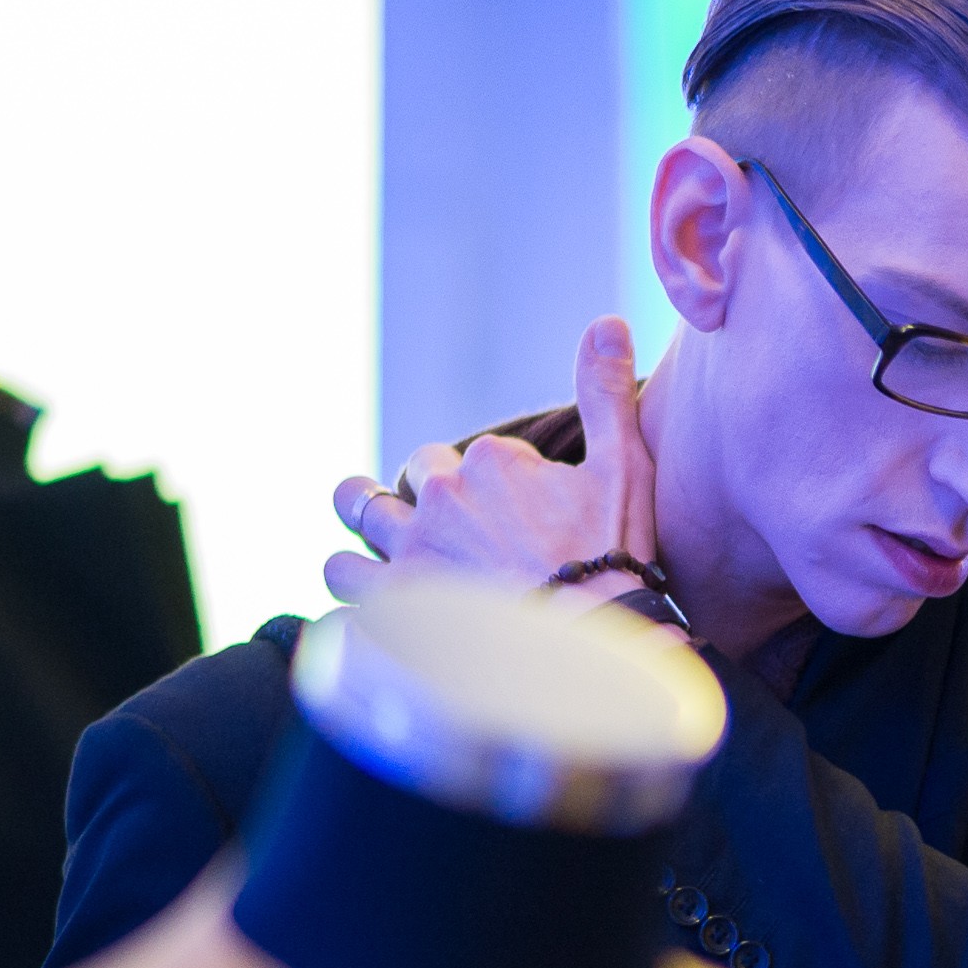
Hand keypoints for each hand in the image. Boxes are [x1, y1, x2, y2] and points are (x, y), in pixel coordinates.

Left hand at [325, 316, 658, 604]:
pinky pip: (341, 585)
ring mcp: (410, 552)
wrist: (596, 647)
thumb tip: (606, 320)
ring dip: (364, 526)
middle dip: (429, 499)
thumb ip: (606, 393)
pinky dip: (350, 587)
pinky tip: (368, 600)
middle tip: (459, 534)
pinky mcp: (392, 606)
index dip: (502, 486)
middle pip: (412, 480)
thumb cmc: (616, 561)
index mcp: (490, 463)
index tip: (532, 521)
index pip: (476, 458)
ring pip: (357, 518)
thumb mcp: (625, 469)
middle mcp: (439, 499)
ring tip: (378, 545)